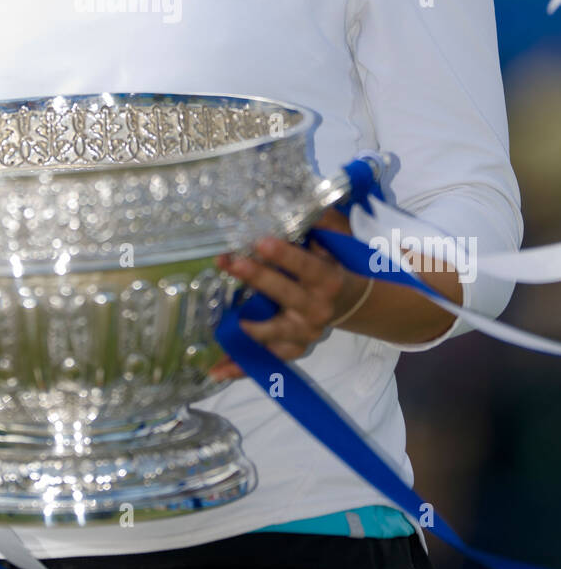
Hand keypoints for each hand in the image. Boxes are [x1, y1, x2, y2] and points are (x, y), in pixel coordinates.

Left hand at [209, 207, 360, 379]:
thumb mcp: (337, 240)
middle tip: (228, 261)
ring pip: (272, 333)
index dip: (283, 255)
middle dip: (255, 277)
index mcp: (327, 280)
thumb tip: (297, 199)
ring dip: (246, 327)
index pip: (304, 266)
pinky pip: (265, 360)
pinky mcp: (292, 349)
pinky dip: (241, 366)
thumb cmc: (336, 263)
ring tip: (222, 323)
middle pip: (283, 294)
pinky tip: (216, 370)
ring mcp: (303, 334)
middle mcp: (316, 310)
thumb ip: (322, 221)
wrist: (352, 303)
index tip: (260, 241)